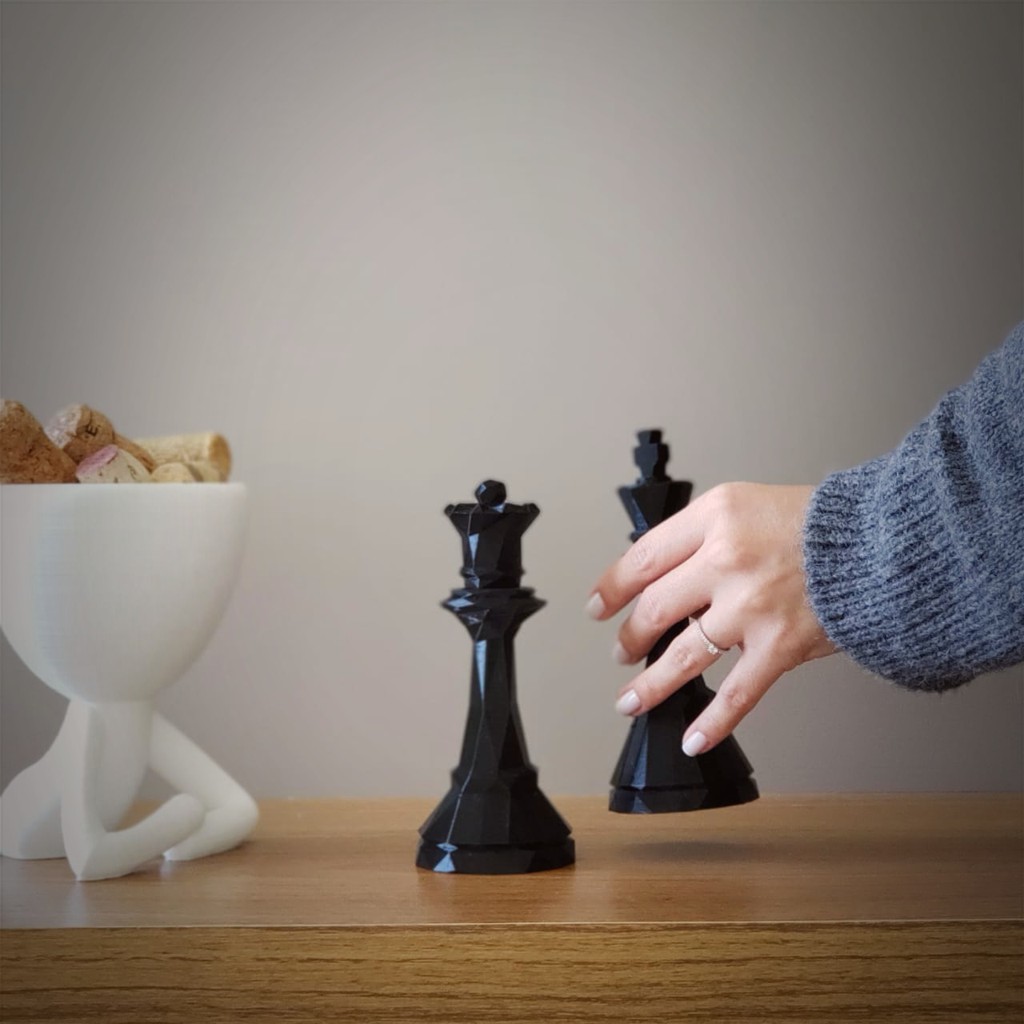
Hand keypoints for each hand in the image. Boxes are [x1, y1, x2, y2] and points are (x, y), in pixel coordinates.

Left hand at [587, 482, 834, 754]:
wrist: (885, 542)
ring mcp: (751, 607)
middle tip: (621, 650)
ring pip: (681, 656)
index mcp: (714, 518)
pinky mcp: (780, 646)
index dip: (612, 587)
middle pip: (654, 608)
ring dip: (650, 685)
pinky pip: (737, 694)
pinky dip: (713, 722)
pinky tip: (694, 737)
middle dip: (630, 636)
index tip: (599, 605)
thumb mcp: (748, 504)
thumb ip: (704, 536)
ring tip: (630, 700)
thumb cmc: (820, 523)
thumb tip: (663, 575)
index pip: (642, 558)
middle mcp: (726, 561)